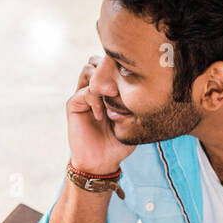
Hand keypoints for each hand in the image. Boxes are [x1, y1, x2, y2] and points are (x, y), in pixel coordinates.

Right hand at [67, 56, 134, 174]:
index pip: (111, 64)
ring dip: (103, 80)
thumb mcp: (134, 120)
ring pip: (88, 69)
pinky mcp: (74, 105)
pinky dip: (95, 100)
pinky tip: (102, 116)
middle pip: (98, 60)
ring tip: (113, 97)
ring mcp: (83, 95)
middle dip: (110, 68)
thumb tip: (147, 81)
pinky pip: (84, 92)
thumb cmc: (119, 143)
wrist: (102, 162)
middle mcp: (94, 88)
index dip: (121, 65)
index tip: (135, 77)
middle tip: (123, 85)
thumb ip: (135, 101)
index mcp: (108, 89)